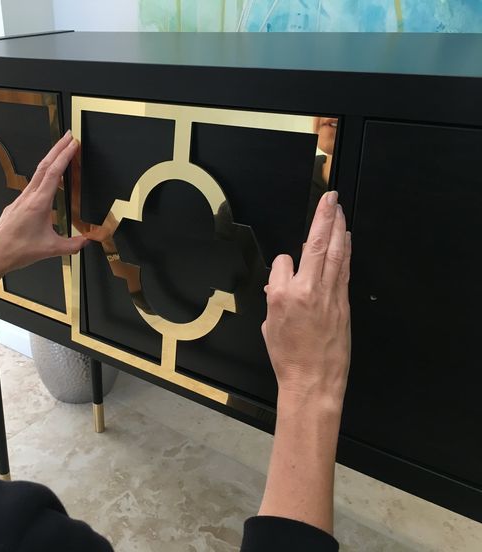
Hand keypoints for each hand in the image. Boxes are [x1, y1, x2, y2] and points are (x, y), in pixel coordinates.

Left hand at [0, 131, 87, 289]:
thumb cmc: (18, 251)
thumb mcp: (51, 250)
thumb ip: (73, 245)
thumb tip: (87, 241)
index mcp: (38, 203)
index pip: (54, 173)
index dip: (65, 156)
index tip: (73, 143)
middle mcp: (28, 197)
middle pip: (44, 166)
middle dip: (57, 148)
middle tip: (68, 136)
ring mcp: (20, 200)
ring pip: (36, 174)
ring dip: (50, 161)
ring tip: (60, 153)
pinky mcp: (15, 206)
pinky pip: (31, 186)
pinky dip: (42, 176)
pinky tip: (47, 181)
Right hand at [261, 191, 350, 405]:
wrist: (313, 381)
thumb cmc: (288, 358)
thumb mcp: (270, 327)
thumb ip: (275, 300)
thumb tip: (280, 287)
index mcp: (282, 296)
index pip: (283, 262)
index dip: (283, 264)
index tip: (284, 272)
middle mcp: (307, 291)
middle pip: (316, 245)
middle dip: (324, 218)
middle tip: (330, 197)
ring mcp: (329, 295)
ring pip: (336, 253)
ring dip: (338, 228)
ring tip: (339, 210)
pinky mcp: (344, 303)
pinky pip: (345, 269)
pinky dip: (346, 251)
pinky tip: (347, 240)